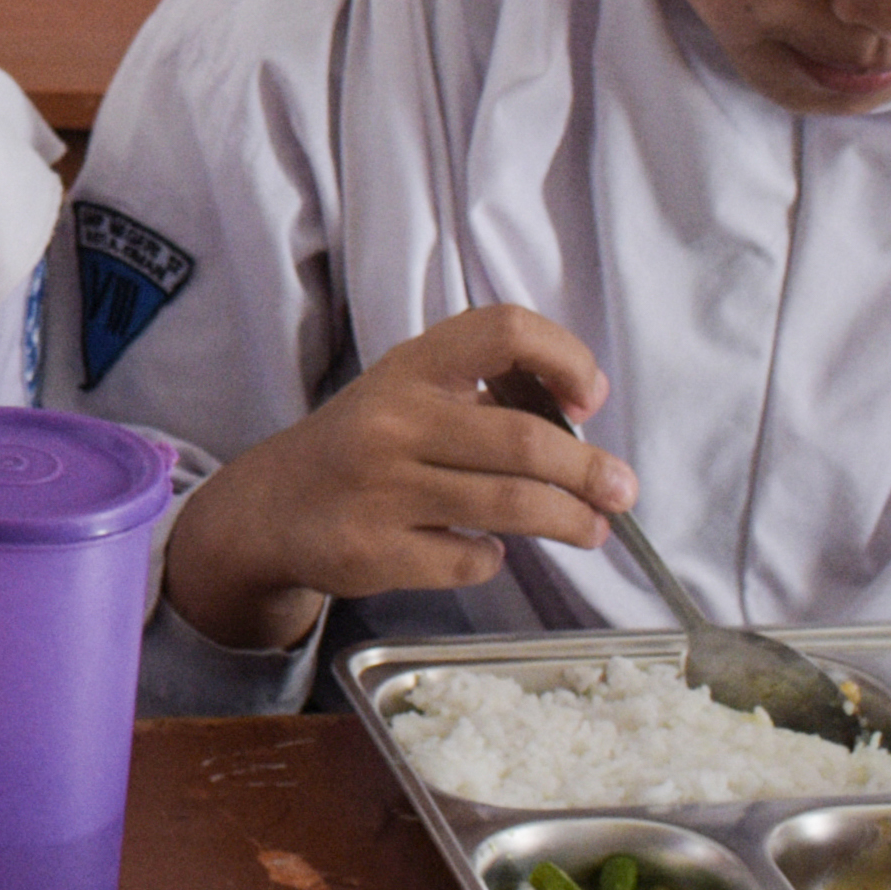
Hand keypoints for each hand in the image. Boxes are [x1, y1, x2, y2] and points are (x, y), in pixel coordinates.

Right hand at [150, 304, 633, 656]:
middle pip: (525, 440)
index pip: (504, 330)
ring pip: (511, 506)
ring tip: (592, 528)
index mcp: (411, 367)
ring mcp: (381, 488)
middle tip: (621, 491)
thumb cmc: (363, 446)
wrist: (269, 508)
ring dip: (570, 520)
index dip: (565, 357)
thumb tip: (581, 423)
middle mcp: (394, 419)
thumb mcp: (407, 393)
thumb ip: (481, 393)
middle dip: (590, 471)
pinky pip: (469, 559)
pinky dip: (493, 559)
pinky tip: (486, 550)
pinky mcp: (374, 550)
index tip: (587, 398)